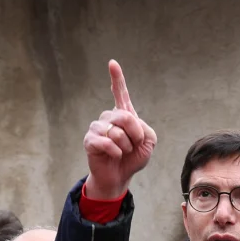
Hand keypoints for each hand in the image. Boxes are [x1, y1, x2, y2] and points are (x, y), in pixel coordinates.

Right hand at [83, 60, 157, 201]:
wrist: (120, 177)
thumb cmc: (132, 158)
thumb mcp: (148, 142)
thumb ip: (145, 129)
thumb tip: (130, 125)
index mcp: (124, 115)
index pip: (120, 93)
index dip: (117, 78)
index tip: (112, 63)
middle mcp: (109, 117)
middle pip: (124, 116)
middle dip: (135, 133)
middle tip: (134, 144)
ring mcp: (98, 128)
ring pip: (116, 131)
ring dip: (125, 146)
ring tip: (122, 152)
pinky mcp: (90, 140)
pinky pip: (106, 142)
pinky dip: (116, 151)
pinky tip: (115, 156)